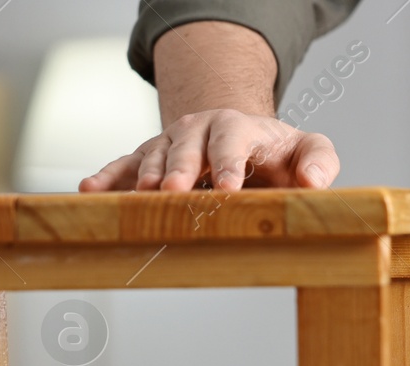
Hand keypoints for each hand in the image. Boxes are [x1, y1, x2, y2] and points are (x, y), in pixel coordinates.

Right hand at [79, 110, 340, 192]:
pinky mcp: (149, 160)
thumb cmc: (278, 155)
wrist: (244, 144)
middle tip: (174, 191)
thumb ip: (319, 161)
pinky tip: (90, 191)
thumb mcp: (308, 151)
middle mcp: (199, 129)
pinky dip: (107, 178)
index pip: (232, 140)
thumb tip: (312, 182)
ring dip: (146, 175)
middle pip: (187, 145)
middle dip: (180, 168)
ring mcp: (170, 143)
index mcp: (238, 127)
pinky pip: (125, 167)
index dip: (229, 163)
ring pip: (154, 154)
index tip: (229, 189)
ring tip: (144, 195)